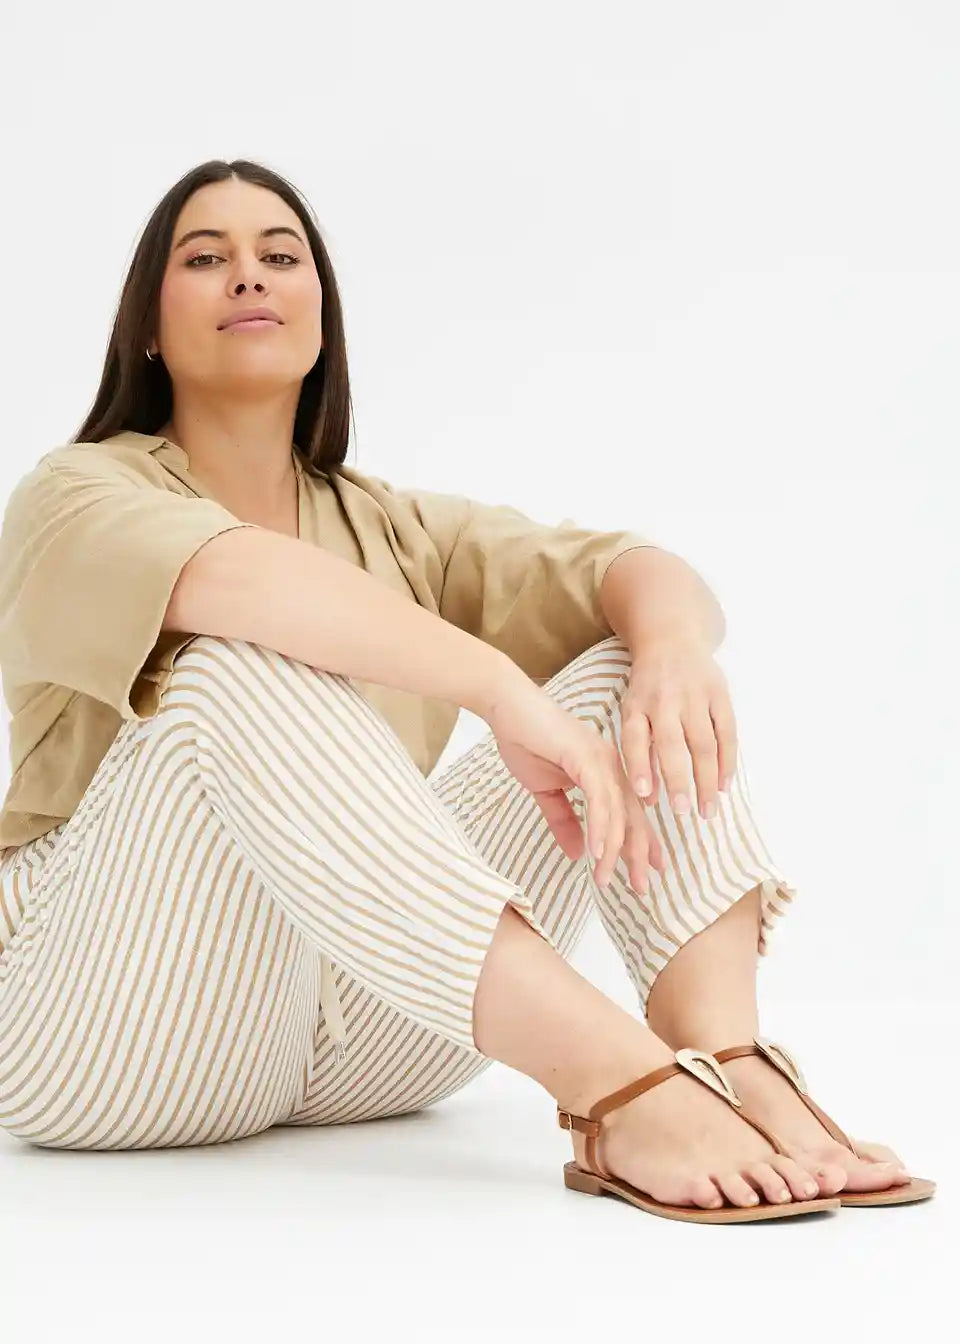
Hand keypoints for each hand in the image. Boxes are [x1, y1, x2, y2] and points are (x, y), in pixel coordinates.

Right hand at [482, 673, 664, 892]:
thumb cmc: (526, 742)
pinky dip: (600, 827)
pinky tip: (596, 852)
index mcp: (607, 772)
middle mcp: (612, 766)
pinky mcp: (586, 757)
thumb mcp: (546, 791)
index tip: (649, 872)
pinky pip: (599, 799)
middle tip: (641, 887)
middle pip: (634, 817)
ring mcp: (602, 760)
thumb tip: (577, 854)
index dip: (641, 844)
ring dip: (613, 850)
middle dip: (639, 854)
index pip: (630, 814)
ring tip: (606, 879)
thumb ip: (564, 820)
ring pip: (618, 813)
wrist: (508, 709)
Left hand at [621, 634, 737, 820]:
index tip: (643, 797)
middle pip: (673, 744)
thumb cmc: (648, 688)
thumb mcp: (633, 711)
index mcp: (637, 704)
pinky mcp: (719, 694)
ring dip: (707, 779)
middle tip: (683, 813)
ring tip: (708, 810)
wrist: (671, 638)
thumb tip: (646, 797)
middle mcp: (665, 699)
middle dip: (678, 780)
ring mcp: (695, 695)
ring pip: (704, 743)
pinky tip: (725, 784)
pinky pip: (727, 732)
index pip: (635, 738)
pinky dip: (727, 760)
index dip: (639, 767)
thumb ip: (637, 752)